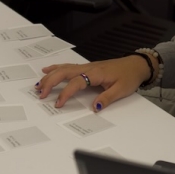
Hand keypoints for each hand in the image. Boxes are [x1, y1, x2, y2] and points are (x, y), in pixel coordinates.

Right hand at [36, 55, 150, 110]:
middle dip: (50, 83)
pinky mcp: (86, 67)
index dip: (66, 93)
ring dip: (50, 76)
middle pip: (64, 73)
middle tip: (41, 94)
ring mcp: (86, 66)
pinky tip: (47, 70)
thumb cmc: (129, 76)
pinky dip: (56, 68)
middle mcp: (88, 68)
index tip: (58, 103)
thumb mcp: (121, 90)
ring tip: (38, 85)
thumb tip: (95, 108)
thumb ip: (106, 98)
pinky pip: (68, 67)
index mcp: (96, 74)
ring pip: (63, 69)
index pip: (76, 83)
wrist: (136, 65)